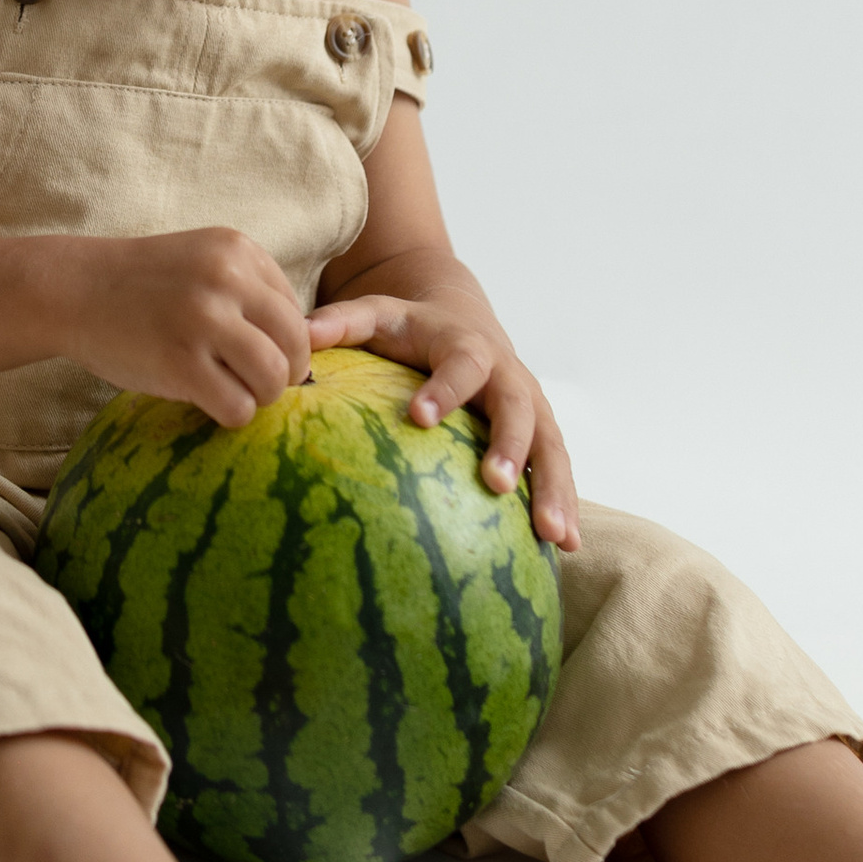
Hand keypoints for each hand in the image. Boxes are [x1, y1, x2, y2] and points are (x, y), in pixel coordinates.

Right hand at [59, 229, 315, 430]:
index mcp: (238, 250)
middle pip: (297, 345)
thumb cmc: (142, 286)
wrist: (72, 290)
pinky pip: (238, 407)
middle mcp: (227, 279)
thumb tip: (310, 347)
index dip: (280, 342)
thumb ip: (250, 292)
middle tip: (255, 383)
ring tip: (232, 392)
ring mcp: (204, 320)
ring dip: (260, 397)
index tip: (249, 352)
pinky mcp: (181, 363)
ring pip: (275, 378)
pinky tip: (206, 401)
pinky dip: (231, 414)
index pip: (295, 310)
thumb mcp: (203, 264)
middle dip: (285, 374)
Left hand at [308, 294, 580, 550]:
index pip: (458, 364)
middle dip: (509, 445)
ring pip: (550, 445)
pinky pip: (557, 469)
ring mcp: (532, 406)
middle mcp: (507, 375)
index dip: (443, 388)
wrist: (464, 320)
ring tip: (551, 535)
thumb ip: (340, 323)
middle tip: (493, 484)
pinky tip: (565, 547)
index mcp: (465, 345)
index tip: (418, 417)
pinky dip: (564, 503)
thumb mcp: (377, 314)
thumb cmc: (410, 327)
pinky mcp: (541, 434)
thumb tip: (297, 337)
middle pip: (517, 407)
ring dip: (552, 488)